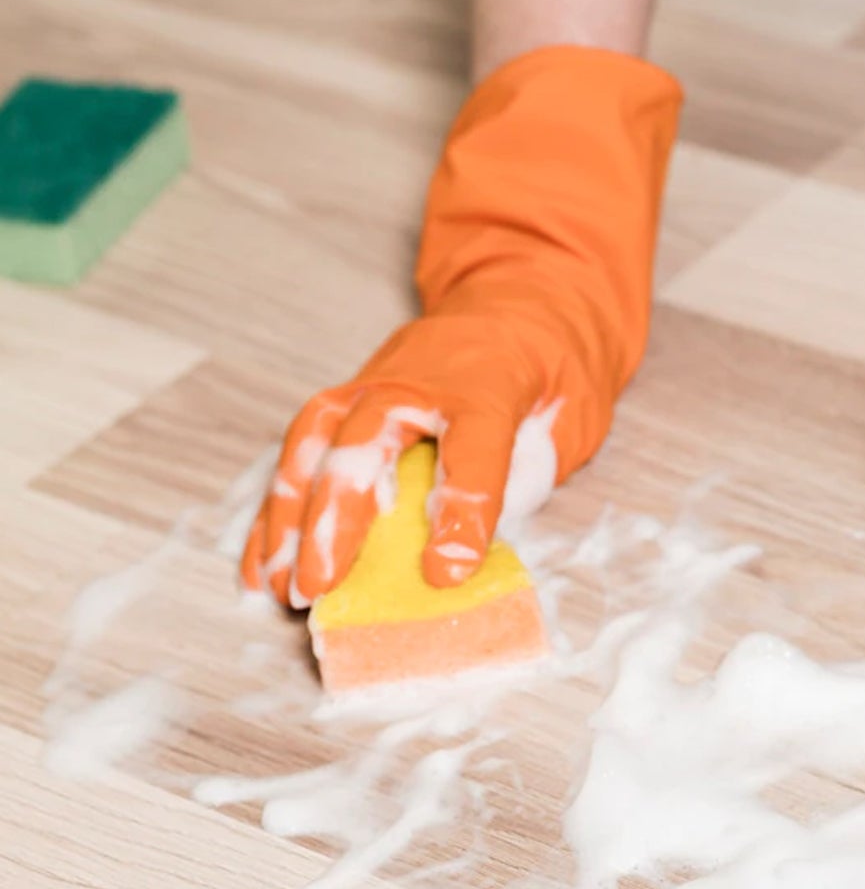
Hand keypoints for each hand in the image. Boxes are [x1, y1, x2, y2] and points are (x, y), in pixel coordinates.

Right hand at [241, 46, 681, 604]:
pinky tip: (265, 562)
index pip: (474, 450)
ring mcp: (371, 385)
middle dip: (336, 519)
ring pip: (314, 446)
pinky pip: (299, 453)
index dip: (461, 513)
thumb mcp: (574, 415)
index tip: (444, 573)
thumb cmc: (549, 372)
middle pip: (365, 443)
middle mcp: (417, 381)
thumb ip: (534, 472)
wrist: (519, 301)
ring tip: (281, 585)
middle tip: (319, 587)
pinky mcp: (345, 400)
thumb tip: (482, 539)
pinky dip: (277, 509)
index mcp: (490, 384)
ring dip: (289, 518)